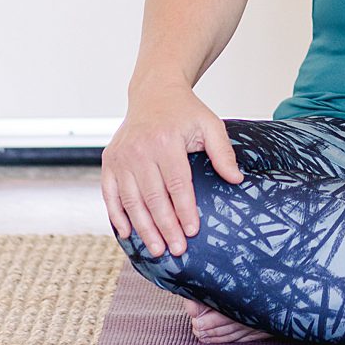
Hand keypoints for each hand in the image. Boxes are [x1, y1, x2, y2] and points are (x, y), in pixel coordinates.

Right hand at [101, 77, 243, 257]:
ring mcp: (121, 156)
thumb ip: (222, 152)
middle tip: (177, 250)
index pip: (177, 184)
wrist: (153, 93)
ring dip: (144, 228)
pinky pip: (110, 194)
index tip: (193, 231)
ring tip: (157, 250)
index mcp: (166, 141)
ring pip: (132, 201)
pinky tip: (128, 234)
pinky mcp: (109, 161)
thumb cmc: (185, 112)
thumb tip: (236, 179)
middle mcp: (140, 149)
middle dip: (166, 227)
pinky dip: (117, 215)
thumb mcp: (210, 124)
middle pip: (154, 197)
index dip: (185, 210)